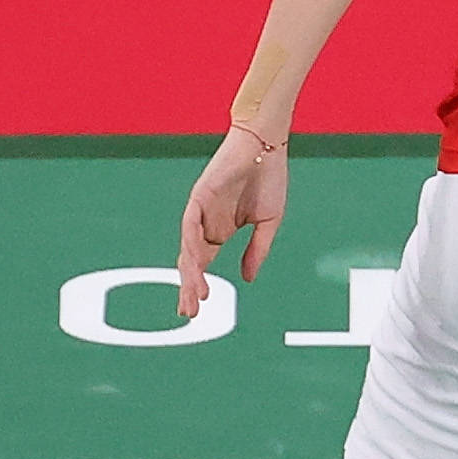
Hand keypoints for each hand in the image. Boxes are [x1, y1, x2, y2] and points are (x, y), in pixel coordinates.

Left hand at [176, 126, 287, 316]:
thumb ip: (257, 250)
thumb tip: (248, 279)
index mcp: (220, 230)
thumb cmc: (269, 178)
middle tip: (188, 313)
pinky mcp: (199, 196)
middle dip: (188, 287)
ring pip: (188, 248)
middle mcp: (206, 224)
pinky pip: (190, 224)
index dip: (197, 285)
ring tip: (196, 296)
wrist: (267, 146)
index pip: (202, 263)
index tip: (197, 309)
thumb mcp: (269, 222)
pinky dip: (191, 245)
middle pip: (190, 261)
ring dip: (191, 273)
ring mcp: (200, 211)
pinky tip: (194, 263)